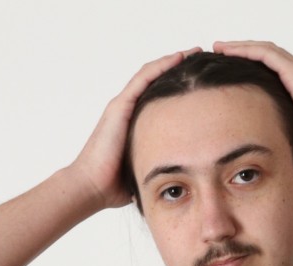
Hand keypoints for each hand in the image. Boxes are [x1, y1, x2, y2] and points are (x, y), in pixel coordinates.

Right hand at [68, 48, 201, 208]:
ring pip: (150, 73)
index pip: (158, 95)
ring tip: (194, 52)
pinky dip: (161, 67)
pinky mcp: (120, 107)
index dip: (177, 85)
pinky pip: (143, 79)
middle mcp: (127, 109)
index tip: (199, 81)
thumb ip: (160, 164)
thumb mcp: (146, 169)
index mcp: (134, 122)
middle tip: (200, 58)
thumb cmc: (116, 185)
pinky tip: (178, 58)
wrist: (92, 187)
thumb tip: (182, 176)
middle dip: (178, 67)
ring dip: (172, 60)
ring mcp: (122, 105)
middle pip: (155, 79)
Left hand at [211, 41, 292, 166]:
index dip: (258, 72)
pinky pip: (263, 53)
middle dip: (247, 55)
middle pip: (270, 58)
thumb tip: (287, 156)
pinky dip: (243, 50)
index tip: (240, 77)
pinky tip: (226, 51)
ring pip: (264, 51)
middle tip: (225, 56)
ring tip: (220, 49)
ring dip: (240, 48)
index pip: (279, 74)